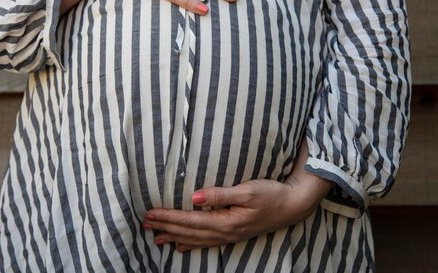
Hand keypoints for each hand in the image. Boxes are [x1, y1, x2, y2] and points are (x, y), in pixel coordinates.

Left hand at [142, 140, 333, 251]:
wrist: (293, 205)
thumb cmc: (271, 194)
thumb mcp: (247, 190)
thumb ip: (220, 194)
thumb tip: (194, 197)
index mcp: (226, 222)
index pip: (190, 220)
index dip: (169, 217)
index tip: (151, 213)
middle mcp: (225, 233)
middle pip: (189, 231)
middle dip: (166, 227)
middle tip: (144, 224)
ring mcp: (229, 236)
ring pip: (195, 239)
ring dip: (174, 237)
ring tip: (155, 238)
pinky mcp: (233, 234)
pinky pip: (206, 242)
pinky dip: (191, 244)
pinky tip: (181, 247)